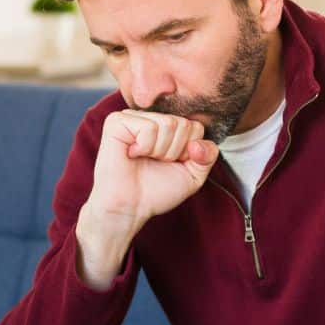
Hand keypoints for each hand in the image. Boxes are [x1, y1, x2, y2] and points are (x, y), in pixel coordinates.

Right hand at [75, 111, 219, 288]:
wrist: (129, 207)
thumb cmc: (155, 191)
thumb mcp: (193, 175)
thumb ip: (207, 156)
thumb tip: (197, 143)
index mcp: (167, 127)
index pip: (196, 127)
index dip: (187, 152)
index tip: (170, 164)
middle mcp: (150, 118)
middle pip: (183, 124)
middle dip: (173, 151)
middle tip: (154, 163)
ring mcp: (133, 117)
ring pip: (168, 124)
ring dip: (159, 151)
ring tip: (142, 159)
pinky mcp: (117, 121)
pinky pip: (148, 127)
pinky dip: (144, 147)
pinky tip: (131, 154)